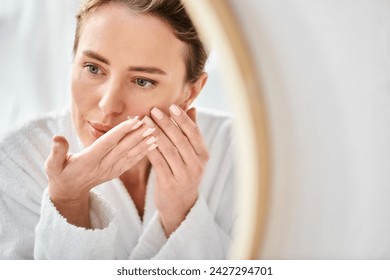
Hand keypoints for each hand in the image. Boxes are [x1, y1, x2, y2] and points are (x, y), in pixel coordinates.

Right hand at [45, 118, 156, 226]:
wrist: (69, 192)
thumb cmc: (60, 173)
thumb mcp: (52, 164)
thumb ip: (56, 152)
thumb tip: (57, 138)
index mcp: (89, 160)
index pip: (108, 143)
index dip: (122, 132)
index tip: (134, 121)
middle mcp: (103, 166)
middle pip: (123, 148)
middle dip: (138, 136)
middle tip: (151, 124)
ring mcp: (111, 170)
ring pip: (130, 155)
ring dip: (144, 143)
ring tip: (156, 133)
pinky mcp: (116, 172)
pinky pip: (131, 162)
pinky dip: (142, 152)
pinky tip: (153, 144)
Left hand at [144, 105, 208, 235]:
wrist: (180, 205)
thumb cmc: (184, 174)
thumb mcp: (192, 155)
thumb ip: (191, 133)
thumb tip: (192, 108)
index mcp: (203, 156)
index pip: (194, 133)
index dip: (183, 119)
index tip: (172, 106)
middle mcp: (196, 165)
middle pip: (180, 140)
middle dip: (167, 123)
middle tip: (154, 110)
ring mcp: (183, 176)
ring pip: (169, 150)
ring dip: (156, 133)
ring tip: (145, 120)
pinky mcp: (169, 184)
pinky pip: (158, 163)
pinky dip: (151, 149)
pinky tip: (142, 138)